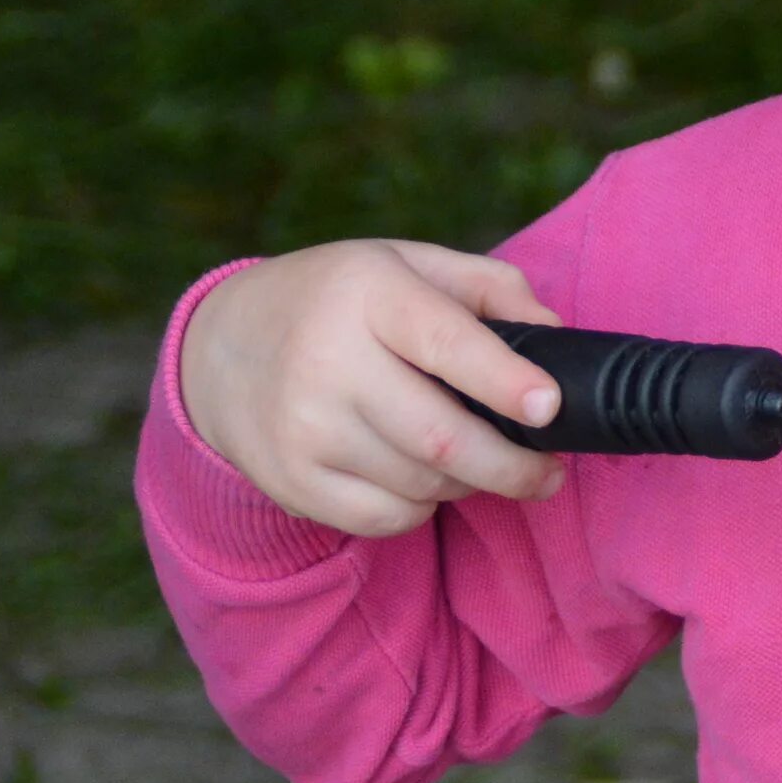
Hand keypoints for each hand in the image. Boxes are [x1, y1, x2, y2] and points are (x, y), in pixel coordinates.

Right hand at [180, 239, 570, 536]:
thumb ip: (492, 288)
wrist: (224, 343)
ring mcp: (303, 428)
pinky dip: (421, 507)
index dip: (505, 382)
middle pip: (441, 437)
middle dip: (513, 466)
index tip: (552, 407)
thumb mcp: (411, 264)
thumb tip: (557, 339)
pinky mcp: (289, 481)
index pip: (447, 344)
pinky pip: (383, 518)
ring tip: (483, 463)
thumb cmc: (344, 299)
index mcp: (370, 295)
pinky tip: (425, 479)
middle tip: (549, 473)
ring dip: (470, 483)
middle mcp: (328, 362)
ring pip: (420, 483)